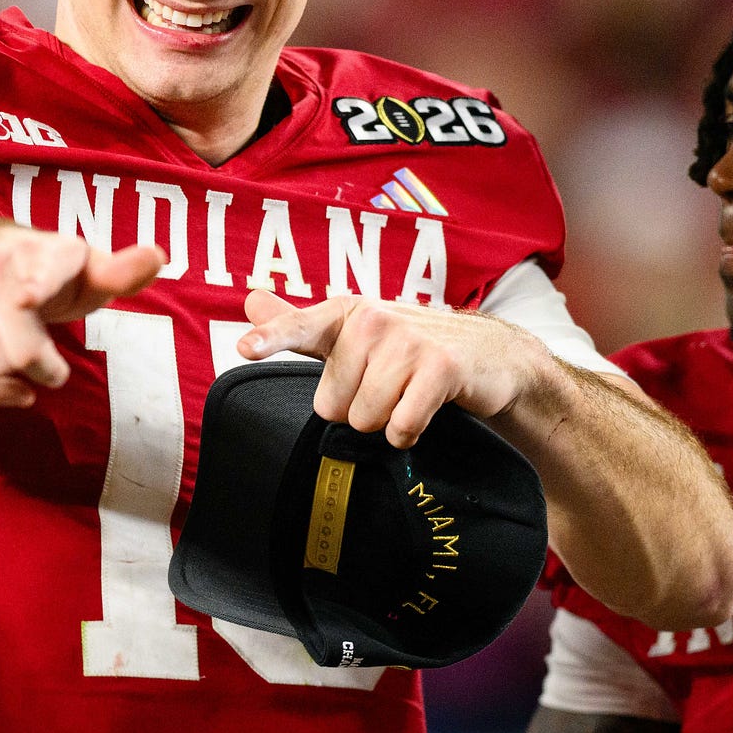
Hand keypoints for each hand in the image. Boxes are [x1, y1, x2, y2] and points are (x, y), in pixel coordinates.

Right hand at [0, 230, 164, 406]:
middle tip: (50, 358)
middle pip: (22, 352)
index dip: (34, 285)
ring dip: (19, 377)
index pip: (37, 270)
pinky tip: (9, 382)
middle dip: (46, 366)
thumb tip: (159, 255)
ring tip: (25, 357)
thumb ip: (121, 273)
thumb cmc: (46, 275)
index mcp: (37, 247)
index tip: (28, 298)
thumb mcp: (85, 273)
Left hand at [235, 291, 548, 447]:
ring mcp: (409, 341)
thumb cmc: (409, 348)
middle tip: (388, 388)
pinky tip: (425, 412)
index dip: (271, 338)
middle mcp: (373, 320)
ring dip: (387, 421)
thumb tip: (249, 300)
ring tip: (409, 396)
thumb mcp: (354, 333)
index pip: (299, 327)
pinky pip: (401, 426)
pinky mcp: (441, 367)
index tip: (244, 348)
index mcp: (346, 314)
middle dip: (357, 409)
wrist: (488, 356)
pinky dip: (410, 432)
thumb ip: (300, 324)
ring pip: (366, 419)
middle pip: (330, 405)